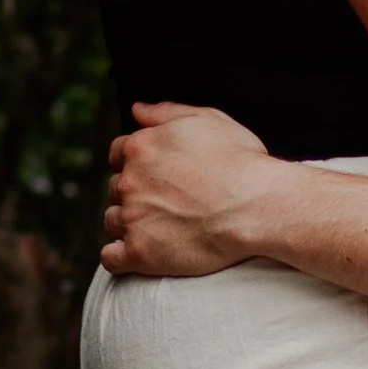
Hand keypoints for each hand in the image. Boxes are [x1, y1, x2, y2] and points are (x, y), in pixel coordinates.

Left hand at [102, 103, 285, 276]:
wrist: (257, 206)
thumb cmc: (238, 160)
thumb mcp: (206, 119)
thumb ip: (165, 112)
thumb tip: (136, 110)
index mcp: (141, 147)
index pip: (117, 153)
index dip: (135, 162)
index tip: (156, 174)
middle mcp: (129, 181)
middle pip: (116, 187)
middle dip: (135, 192)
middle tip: (166, 201)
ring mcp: (132, 219)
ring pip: (113, 220)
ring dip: (128, 222)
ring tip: (160, 226)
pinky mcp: (139, 254)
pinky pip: (111, 258)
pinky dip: (120, 256)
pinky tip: (141, 251)